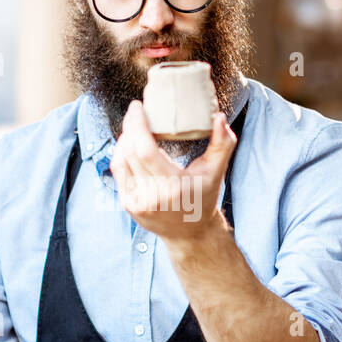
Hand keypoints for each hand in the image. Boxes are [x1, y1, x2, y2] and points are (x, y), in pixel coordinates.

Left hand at [109, 100, 235, 241]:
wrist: (190, 233)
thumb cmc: (203, 199)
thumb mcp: (216, 172)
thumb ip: (222, 144)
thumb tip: (219, 117)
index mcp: (173, 186)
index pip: (145, 150)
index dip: (137, 125)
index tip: (138, 107)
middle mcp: (151, 196)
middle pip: (130, 152)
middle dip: (129, 126)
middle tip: (136, 111)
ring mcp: (137, 202)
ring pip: (120, 160)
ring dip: (124, 139)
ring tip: (133, 126)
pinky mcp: (128, 204)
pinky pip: (118, 172)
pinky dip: (121, 154)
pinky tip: (129, 144)